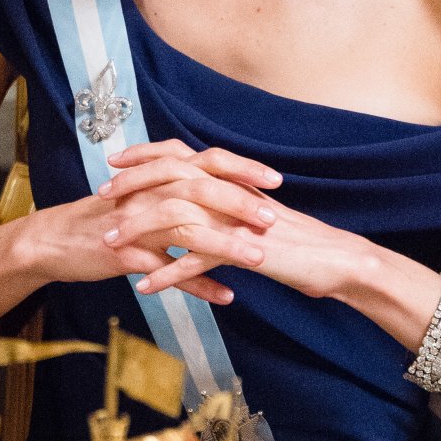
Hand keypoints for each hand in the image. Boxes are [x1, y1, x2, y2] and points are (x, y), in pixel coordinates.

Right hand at [20, 141, 282, 304]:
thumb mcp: (140, 197)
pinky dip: (197, 284)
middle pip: (201, 190)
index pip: (206, 162)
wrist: (52, 241)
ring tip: (258, 259)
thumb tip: (215, 191)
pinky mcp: (125, 253)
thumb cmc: (101, 221)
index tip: (275, 179)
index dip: (241, 168)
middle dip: (240, 203)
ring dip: (226, 245)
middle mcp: (149, 193)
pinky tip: (224, 297)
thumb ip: (174, 189)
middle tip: (273, 219)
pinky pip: (166, 269)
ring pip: (186, 229)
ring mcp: (136, 223)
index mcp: (157, 176)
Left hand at [103, 140, 368, 301]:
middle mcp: (231, 192)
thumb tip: (201, 205)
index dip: (146, 156)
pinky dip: (167, 274)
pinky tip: (144, 286)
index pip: (182, 155)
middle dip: (131, 184)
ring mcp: (236, 220)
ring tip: (111, 244)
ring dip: (139, 229)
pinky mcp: (244, 251)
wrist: (338, 260)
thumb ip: (228, 206)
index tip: (116, 162)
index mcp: (233, 180)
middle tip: (102, 196)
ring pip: (177, 215)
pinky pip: (197, 261)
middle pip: (171, 177)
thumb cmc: (299, 243)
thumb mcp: (256, 217)